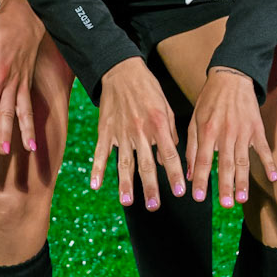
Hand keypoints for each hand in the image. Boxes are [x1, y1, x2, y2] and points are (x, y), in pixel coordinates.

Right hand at [90, 57, 186, 208]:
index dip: (175, 175)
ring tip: (129, 201)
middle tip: (155, 206)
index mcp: (158, 124)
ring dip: (126, 184)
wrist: (121, 71)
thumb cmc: (148, 88)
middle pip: (146, 165)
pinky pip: (101, 153)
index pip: (169, 155)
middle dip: (151, 187)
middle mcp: (140, 131)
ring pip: (124, 163)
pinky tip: (96, 186)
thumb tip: (169, 156)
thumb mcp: (165, 106)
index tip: (180, 192)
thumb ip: (169, 132)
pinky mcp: (105, 131)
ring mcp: (120, 132)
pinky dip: (97, 170)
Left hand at [186, 68, 276, 207]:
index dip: (200, 179)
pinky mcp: (257, 128)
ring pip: (243, 160)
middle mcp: (225, 133)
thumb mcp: (194, 120)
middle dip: (224, 186)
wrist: (231, 77)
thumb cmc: (209, 100)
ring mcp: (243, 132)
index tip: (198, 197)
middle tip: (225, 205)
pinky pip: (264, 148)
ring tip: (242, 199)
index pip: (202, 160)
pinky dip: (269, 163)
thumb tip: (187, 173)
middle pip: (225, 164)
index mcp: (207, 131)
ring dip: (243, 181)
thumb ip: (191, 147)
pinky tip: (274, 178)